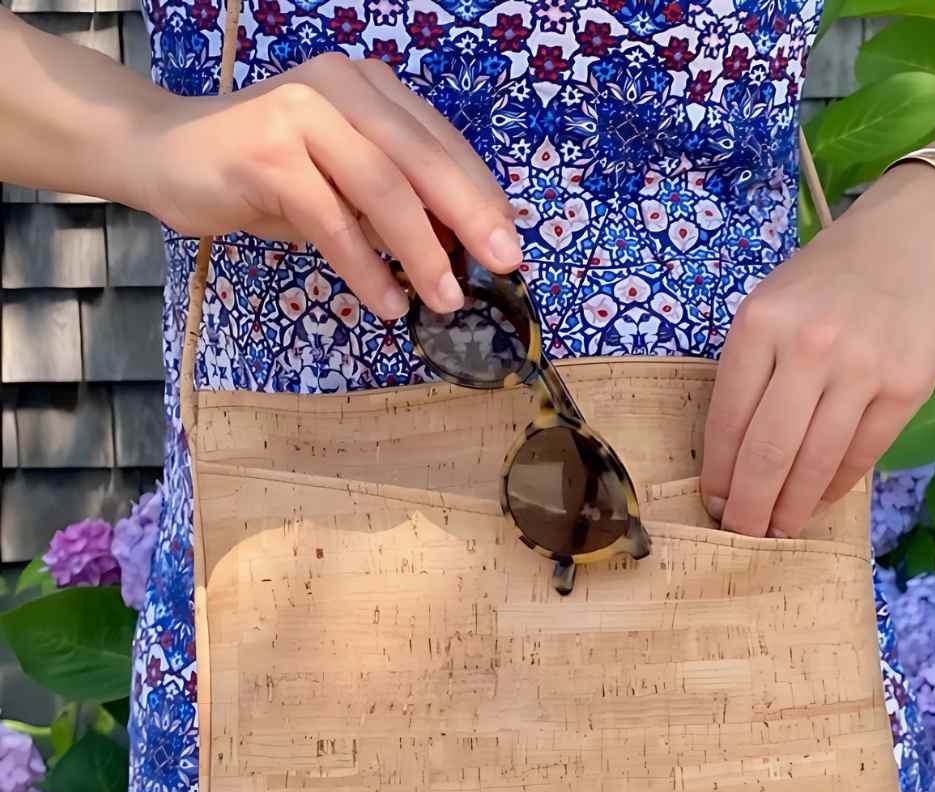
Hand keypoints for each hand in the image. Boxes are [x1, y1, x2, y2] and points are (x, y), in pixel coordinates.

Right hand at [133, 53, 520, 320]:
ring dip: (422, 253)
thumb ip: (396, 199)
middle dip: (471, 218)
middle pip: (423, 160)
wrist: (167, 154)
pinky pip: (333, 221)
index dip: (481, 196)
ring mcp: (302, 114)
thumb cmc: (267, 172)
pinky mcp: (268, 154)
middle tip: (504, 266)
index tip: (510, 244)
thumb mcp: (343, 179)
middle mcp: (342, 86)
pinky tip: (388, 304)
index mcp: (370, 88)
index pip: (441, 143)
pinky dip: (366, 268)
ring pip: (383, 190)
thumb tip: (464, 246)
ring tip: (446, 300)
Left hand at [699, 164, 934, 538]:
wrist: (912, 240)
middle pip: (768, 452)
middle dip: (749, 507)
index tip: (714, 504)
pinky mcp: (907, 388)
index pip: (727, 421)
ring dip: (790, 509)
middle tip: (740, 535)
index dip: (719, 475)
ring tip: (776, 531)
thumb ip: (749, 374)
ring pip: (815, 463)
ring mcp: (862, 368)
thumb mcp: (769, 308)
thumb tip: (733, 461)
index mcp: (759, 325)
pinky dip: (834, 487)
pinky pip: (861, 456)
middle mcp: (809, 347)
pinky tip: (817, 499)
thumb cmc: (824, 282)